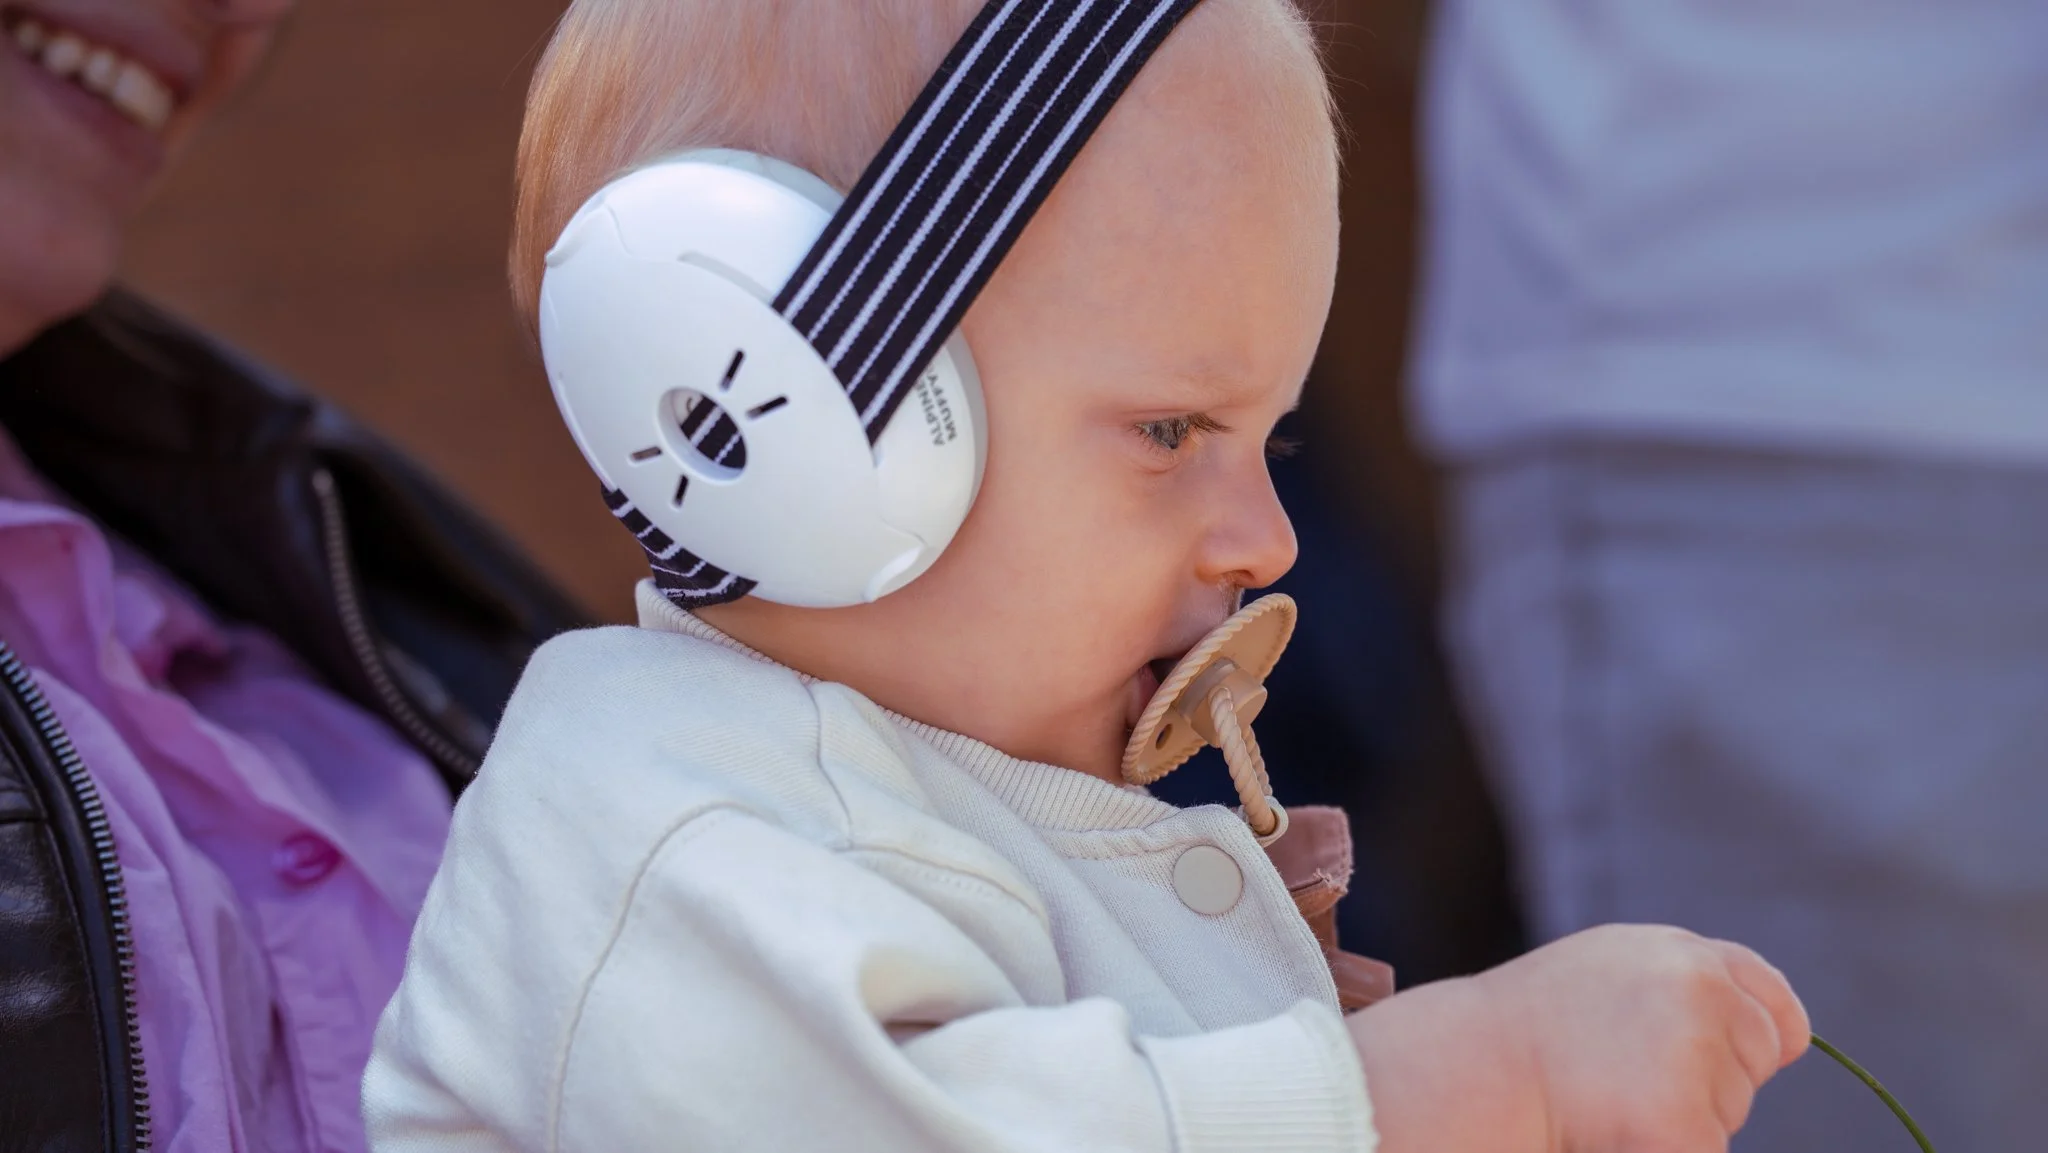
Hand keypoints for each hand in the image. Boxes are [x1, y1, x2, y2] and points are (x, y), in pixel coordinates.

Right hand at [1347, 924, 1809, 1152]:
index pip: (1769, 996)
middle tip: (1630, 1083)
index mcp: (1678, 952)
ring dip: (1686, 1117)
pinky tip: (1612, 1130)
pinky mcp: (1682, 1121)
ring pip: (1732, 1110)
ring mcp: (1693, 1051)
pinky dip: (1666, 1146)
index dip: (1766, 1032)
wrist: (1469, 1068)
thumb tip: (1760, 1030)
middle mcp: (1697, 988)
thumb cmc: (1524, 1031)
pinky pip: (1704, 1149)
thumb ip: (1672, 988)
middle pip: (1756, 1057)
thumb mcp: (1606, 975)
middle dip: (1716, 1081)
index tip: (1758, 1054)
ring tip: (1605, 1099)